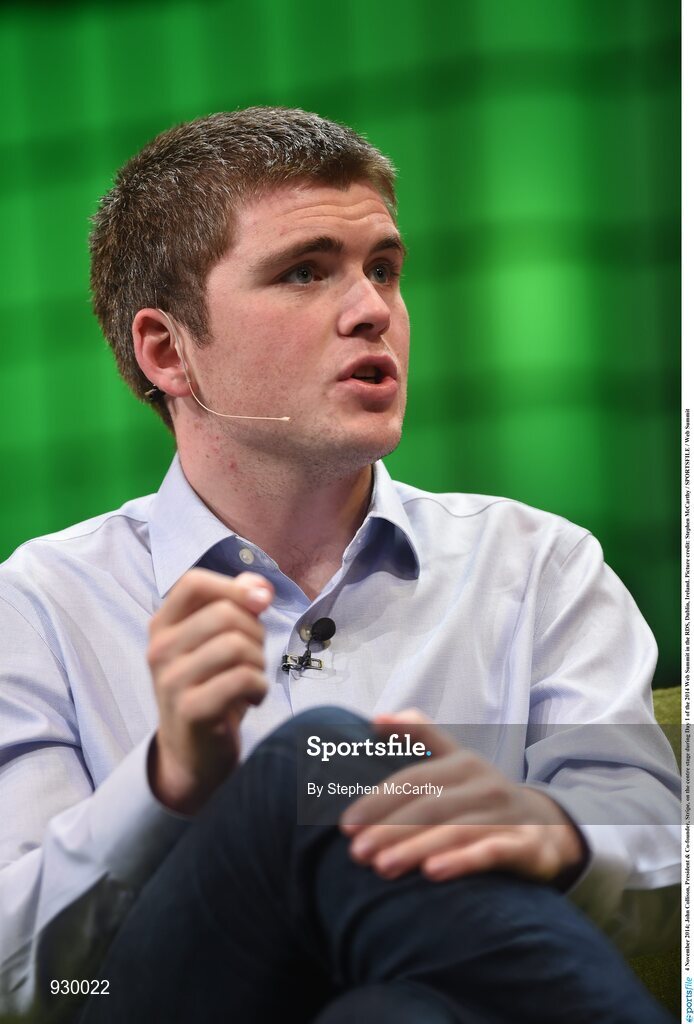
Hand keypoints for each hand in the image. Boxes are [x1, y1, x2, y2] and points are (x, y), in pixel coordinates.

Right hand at [147, 568, 272, 813]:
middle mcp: (159, 650)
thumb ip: (235, 606)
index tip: (260, 603)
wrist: (191, 753)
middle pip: (225, 614)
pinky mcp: (191, 710)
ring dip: (259, 662)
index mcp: (162, 625)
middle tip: (253, 657)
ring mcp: (171, 681)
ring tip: (251, 678)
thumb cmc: (211, 686)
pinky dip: (260, 687)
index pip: (194, 583)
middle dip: (255, 632)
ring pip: (237, 645)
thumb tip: (260, 587)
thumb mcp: (217, 641)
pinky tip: (251, 699)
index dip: (233, 587)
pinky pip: (243, 679)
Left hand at [339, 710, 586, 885]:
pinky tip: (432, 873)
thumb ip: (421, 734)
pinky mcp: (525, 844)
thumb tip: (378, 718)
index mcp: (463, 762)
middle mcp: (484, 783)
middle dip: (389, 829)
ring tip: (382, 867)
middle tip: (357, 854)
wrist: (548, 826)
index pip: (414, 779)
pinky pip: (490, 852)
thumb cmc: (484, 796)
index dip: (378, 801)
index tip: (347, 826)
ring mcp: (506, 814)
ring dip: (415, 848)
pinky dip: (461, 861)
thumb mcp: (457, 760)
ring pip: (454, 830)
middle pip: (430, 807)